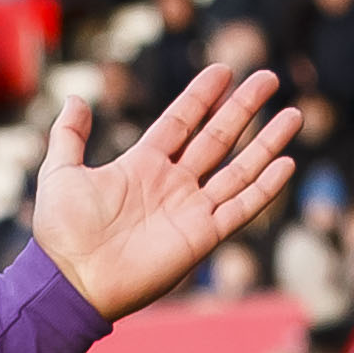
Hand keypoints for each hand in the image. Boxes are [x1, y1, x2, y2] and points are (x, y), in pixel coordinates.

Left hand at [28, 64, 302, 321]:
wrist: (72, 282)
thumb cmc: (61, 233)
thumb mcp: (60, 173)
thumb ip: (69, 136)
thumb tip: (76, 98)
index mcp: (142, 166)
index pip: (181, 122)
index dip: (202, 96)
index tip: (225, 71)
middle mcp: (172, 185)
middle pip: (217, 137)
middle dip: (243, 108)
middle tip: (268, 78)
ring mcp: (189, 210)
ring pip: (238, 169)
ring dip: (266, 143)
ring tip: (293, 114)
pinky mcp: (201, 237)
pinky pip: (241, 208)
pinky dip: (265, 188)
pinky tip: (286, 163)